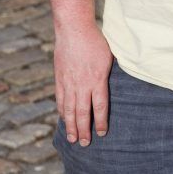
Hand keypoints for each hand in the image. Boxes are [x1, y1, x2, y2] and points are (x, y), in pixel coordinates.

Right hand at [54, 22, 112, 145]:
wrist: (74, 29)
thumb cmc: (95, 41)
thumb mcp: (109, 58)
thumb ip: (108, 75)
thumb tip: (112, 86)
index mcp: (97, 79)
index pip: (100, 106)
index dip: (101, 121)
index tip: (102, 133)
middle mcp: (82, 84)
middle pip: (83, 112)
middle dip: (84, 130)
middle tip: (85, 144)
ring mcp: (69, 82)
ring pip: (69, 109)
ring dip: (71, 125)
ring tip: (72, 139)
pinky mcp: (60, 78)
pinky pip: (61, 99)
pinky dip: (62, 111)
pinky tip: (64, 120)